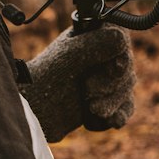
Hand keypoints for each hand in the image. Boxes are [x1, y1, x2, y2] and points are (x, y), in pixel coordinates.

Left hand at [24, 24, 135, 141]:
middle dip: (111, 83)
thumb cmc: (43, 79)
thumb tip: (121, 38)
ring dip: (112, 101)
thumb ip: (95, 44)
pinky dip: (118, 115)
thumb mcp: (69, 56)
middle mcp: (99, 57)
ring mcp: (103, 79)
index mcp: (89, 38)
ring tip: (90, 107)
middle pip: (125, 67)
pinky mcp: (105, 102)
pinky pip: (124, 108)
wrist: (32, 112)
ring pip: (126, 89)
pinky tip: (108, 120)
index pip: (119, 38)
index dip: (121, 54)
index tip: (113, 69)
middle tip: (87, 90)